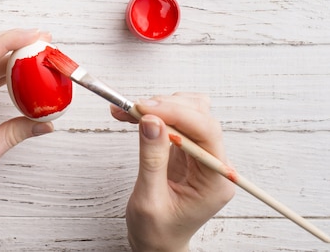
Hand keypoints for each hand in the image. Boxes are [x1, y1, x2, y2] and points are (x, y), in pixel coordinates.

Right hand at [111, 93, 234, 251]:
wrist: (157, 244)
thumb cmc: (156, 231)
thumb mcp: (149, 199)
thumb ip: (152, 159)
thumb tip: (151, 121)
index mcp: (216, 181)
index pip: (206, 133)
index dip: (177, 114)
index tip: (146, 108)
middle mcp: (214, 164)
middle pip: (200, 117)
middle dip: (165, 107)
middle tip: (133, 108)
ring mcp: (201, 156)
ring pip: (189, 113)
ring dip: (160, 107)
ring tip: (129, 111)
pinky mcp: (186, 151)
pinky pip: (174, 122)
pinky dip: (154, 115)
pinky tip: (134, 116)